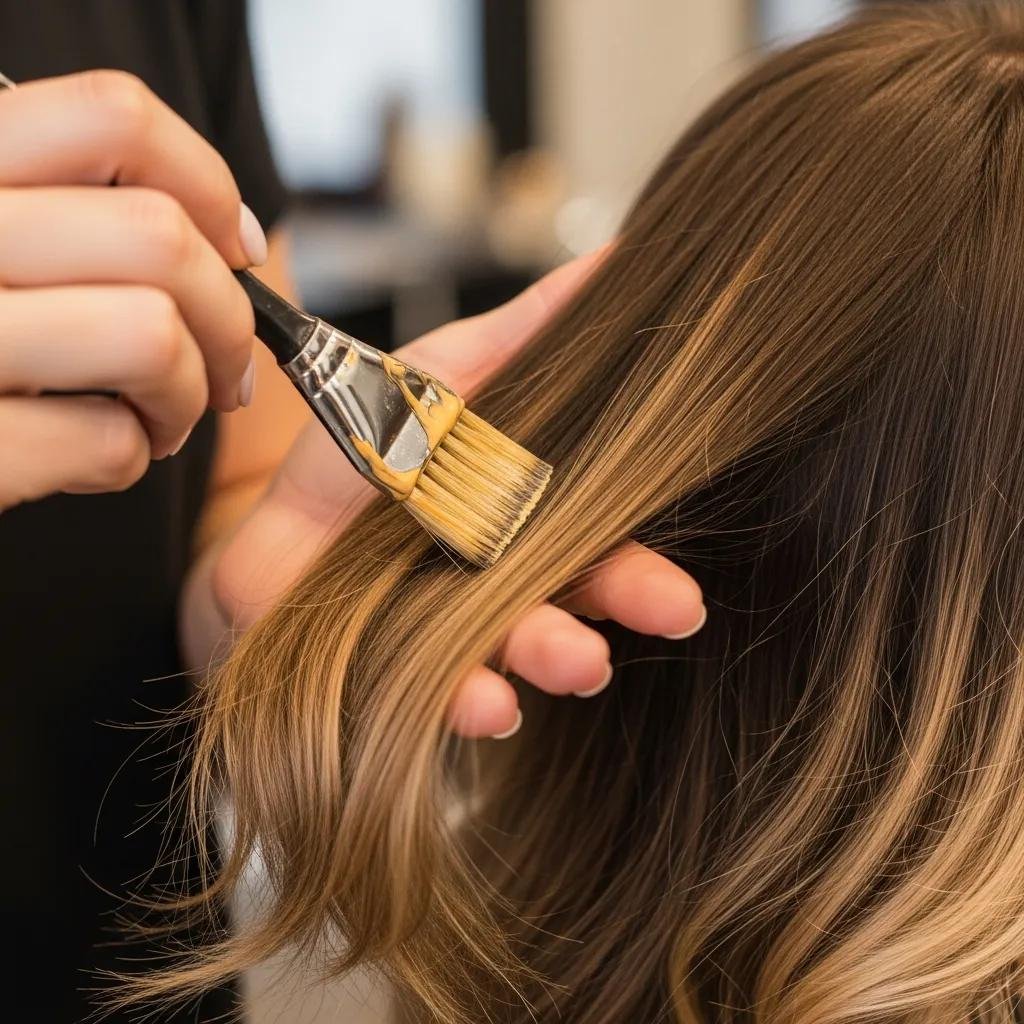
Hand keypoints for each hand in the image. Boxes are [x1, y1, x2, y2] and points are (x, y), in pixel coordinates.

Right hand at [0, 71, 264, 508]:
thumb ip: (82, 218)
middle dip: (228, 323)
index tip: (238, 253)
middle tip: (225, 376)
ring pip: (152, 335)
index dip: (210, 188)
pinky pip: (107, 439)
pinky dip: (129, 458)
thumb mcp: (9, 248)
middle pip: (159, 237)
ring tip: (159, 421)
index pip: (115, 117)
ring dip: (186, 396)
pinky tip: (93, 460)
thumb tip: (235, 245)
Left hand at [210, 251, 705, 737]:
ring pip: (523, 648)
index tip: (682, 593)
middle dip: (628, 607)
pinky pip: (442, 691)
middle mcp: (510, 578)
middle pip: (584, 599)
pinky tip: (489, 704)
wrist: (273, 510)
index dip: (646, 569)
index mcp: (532, 515)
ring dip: (556, 656)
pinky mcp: (402, 666)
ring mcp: (459, 627)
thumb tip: (621, 258)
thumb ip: (533, 329)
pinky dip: (470, 700)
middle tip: (670, 611)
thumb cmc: (368, 440)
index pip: (606, 544)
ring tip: (576, 660)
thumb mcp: (452, 367)